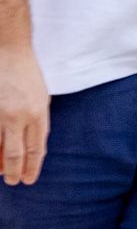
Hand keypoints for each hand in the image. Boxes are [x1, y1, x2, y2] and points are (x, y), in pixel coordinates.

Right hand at [0, 47, 49, 186]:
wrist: (7, 47)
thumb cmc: (26, 73)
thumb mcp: (41, 98)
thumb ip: (37, 122)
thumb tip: (30, 148)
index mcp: (37, 114)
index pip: (36, 149)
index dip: (32, 167)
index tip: (29, 180)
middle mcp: (17, 115)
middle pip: (16, 153)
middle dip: (15, 171)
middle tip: (14, 181)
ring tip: (1, 173)